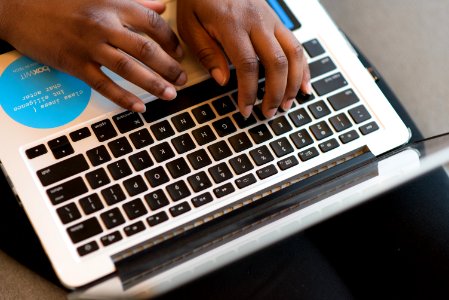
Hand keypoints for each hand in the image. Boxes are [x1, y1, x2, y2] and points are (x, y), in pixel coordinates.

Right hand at [0, 0, 186, 111]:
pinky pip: (104, 85)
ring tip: (170, 95)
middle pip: (146, 48)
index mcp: (113, 4)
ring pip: (129, 68)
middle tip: (181, 80)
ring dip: (153, 84)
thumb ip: (134, 0)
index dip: (172, 41)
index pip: (154, 23)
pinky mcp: (74, 64)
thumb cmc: (59, 0)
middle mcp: (104, 24)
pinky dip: (123, 98)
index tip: (180, 54)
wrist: (17, 6)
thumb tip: (161, 5)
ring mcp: (89, 46)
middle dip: (169, 67)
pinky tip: (138, 107)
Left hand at [177, 0, 310, 117]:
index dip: (249, 92)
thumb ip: (206, 52)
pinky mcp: (277, 21)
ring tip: (286, 104)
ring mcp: (271, 20)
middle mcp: (257, 22)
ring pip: (293, 53)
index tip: (245, 109)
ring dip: (293, 83)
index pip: (248, 65)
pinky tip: (302, 85)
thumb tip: (223, 80)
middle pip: (277, 62)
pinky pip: (296, 45)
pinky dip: (302, 67)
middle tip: (268, 113)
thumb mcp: (190, 24)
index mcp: (233, 24)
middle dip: (275, 92)